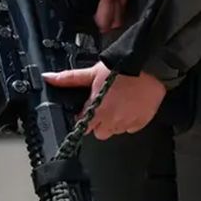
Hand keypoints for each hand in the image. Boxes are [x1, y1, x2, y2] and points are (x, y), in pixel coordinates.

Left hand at [43, 63, 167, 139]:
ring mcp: (127, 124)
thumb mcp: (92, 72)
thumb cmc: (121, 68)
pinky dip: (129, 121)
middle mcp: (111, 121)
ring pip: (114, 131)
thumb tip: (49, 78)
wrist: (151, 67)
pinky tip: (129, 107)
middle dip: (99, 122)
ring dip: (114, 121)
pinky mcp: (141, 123)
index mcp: (96, 111)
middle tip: (104, 105)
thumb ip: (70, 78)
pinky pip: (130, 128)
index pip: (83, 126)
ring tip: (118, 104)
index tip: (88, 109)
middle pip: (99, 132)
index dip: (84, 117)